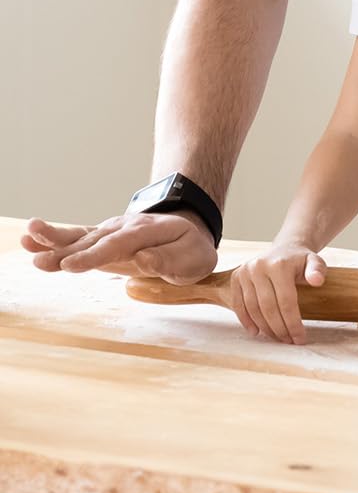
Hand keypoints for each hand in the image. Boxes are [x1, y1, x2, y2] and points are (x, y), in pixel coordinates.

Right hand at [22, 213, 216, 284]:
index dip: (96, 254)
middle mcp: (126, 227)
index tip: (72, 265)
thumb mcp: (193, 259)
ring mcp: (111, 231)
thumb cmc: (190, 250)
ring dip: (55, 240)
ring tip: (28, 238)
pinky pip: (77, 239)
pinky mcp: (100, 240)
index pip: (122, 242)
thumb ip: (169, 259)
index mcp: (151, 230)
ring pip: (81, 236)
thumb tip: (143, 258)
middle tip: (42, 260)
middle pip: (96, 239)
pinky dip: (54, 240)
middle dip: (69, 250)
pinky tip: (29, 240)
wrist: (187, 234)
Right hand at [229, 242, 325, 343]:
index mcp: (280, 264)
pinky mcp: (236, 277)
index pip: (286, 301)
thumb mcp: (315, 261)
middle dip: (279, 328)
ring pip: (253, 308)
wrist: (284, 249)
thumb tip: (317, 280)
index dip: (293, 323)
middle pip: (268, 307)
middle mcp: (259, 266)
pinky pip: (239, 305)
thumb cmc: (301, 261)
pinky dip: (246, 321)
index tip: (300, 338)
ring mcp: (245, 272)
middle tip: (288, 341)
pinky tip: (256, 332)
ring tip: (277, 338)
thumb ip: (318, 270)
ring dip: (265, 328)